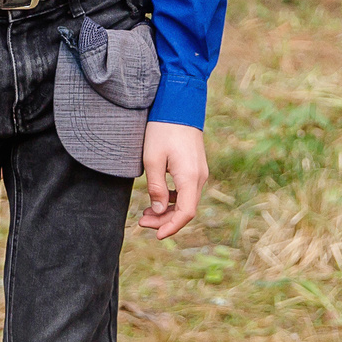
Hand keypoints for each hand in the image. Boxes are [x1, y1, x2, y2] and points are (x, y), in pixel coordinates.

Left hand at [139, 122, 208, 238]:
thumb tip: (159, 211)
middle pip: (186, 210)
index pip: (186, 213)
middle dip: (164, 220)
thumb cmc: (162, 130)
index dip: (172, 227)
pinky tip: (158, 199)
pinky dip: (173, 199)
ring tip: (145, 213)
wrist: (178, 106)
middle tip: (142, 222)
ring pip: (186, 201)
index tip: (156, 235)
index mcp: (190, 177)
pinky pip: (187, 191)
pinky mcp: (195, 167)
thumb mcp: (152, 160)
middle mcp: (199, 177)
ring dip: (168, 210)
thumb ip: (156, 188)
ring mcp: (199, 172)